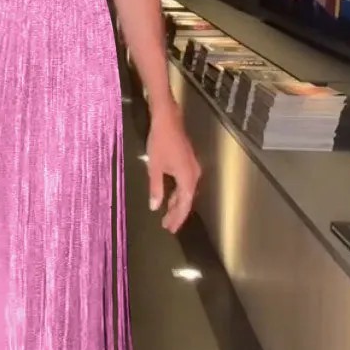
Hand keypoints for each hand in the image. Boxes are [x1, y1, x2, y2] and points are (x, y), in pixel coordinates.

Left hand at [146, 102, 200, 233]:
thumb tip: (155, 206)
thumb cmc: (160, 143)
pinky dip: (178, 193)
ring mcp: (193, 168)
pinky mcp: (189, 163)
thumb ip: (156, 188)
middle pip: (187, 200)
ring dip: (177, 204)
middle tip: (168, 226)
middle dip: (177, 213)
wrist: (168, 120)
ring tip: (168, 215)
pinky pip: (186, 184)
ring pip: (186, 192)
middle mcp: (194, 175)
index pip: (184, 204)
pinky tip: (170, 197)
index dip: (177, 218)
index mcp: (187, 178)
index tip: (171, 229)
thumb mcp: (155, 167)